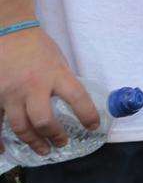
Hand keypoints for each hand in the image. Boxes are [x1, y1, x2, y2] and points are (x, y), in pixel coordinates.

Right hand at [0, 27, 97, 155]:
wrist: (8, 32)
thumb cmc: (37, 46)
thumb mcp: (59, 61)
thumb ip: (63, 82)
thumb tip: (73, 102)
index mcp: (55, 74)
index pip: (77, 97)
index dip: (87, 114)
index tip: (93, 126)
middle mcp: (33, 86)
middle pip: (44, 120)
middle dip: (55, 135)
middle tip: (62, 142)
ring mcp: (11, 93)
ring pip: (21, 126)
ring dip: (34, 142)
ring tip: (44, 150)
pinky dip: (0, 140)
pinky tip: (6, 150)